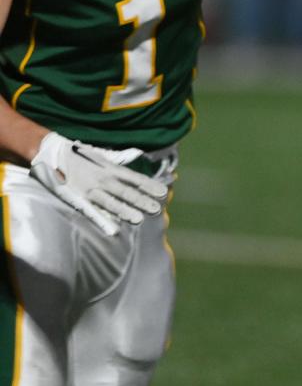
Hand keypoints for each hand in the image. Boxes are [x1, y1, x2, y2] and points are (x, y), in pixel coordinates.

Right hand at [29, 132, 168, 235]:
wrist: (55, 155)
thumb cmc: (83, 157)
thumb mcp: (104, 156)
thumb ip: (121, 160)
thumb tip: (139, 156)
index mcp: (111, 168)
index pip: (135, 178)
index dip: (149, 186)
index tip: (163, 193)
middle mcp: (103, 179)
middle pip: (126, 191)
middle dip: (142, 201)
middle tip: (157, 209)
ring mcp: (90, 190)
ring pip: (111, 202)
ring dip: (125, 211)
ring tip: (139, 219)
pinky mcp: (78, 199)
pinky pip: (92, 211)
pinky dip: (103, 220)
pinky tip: (113, 229)